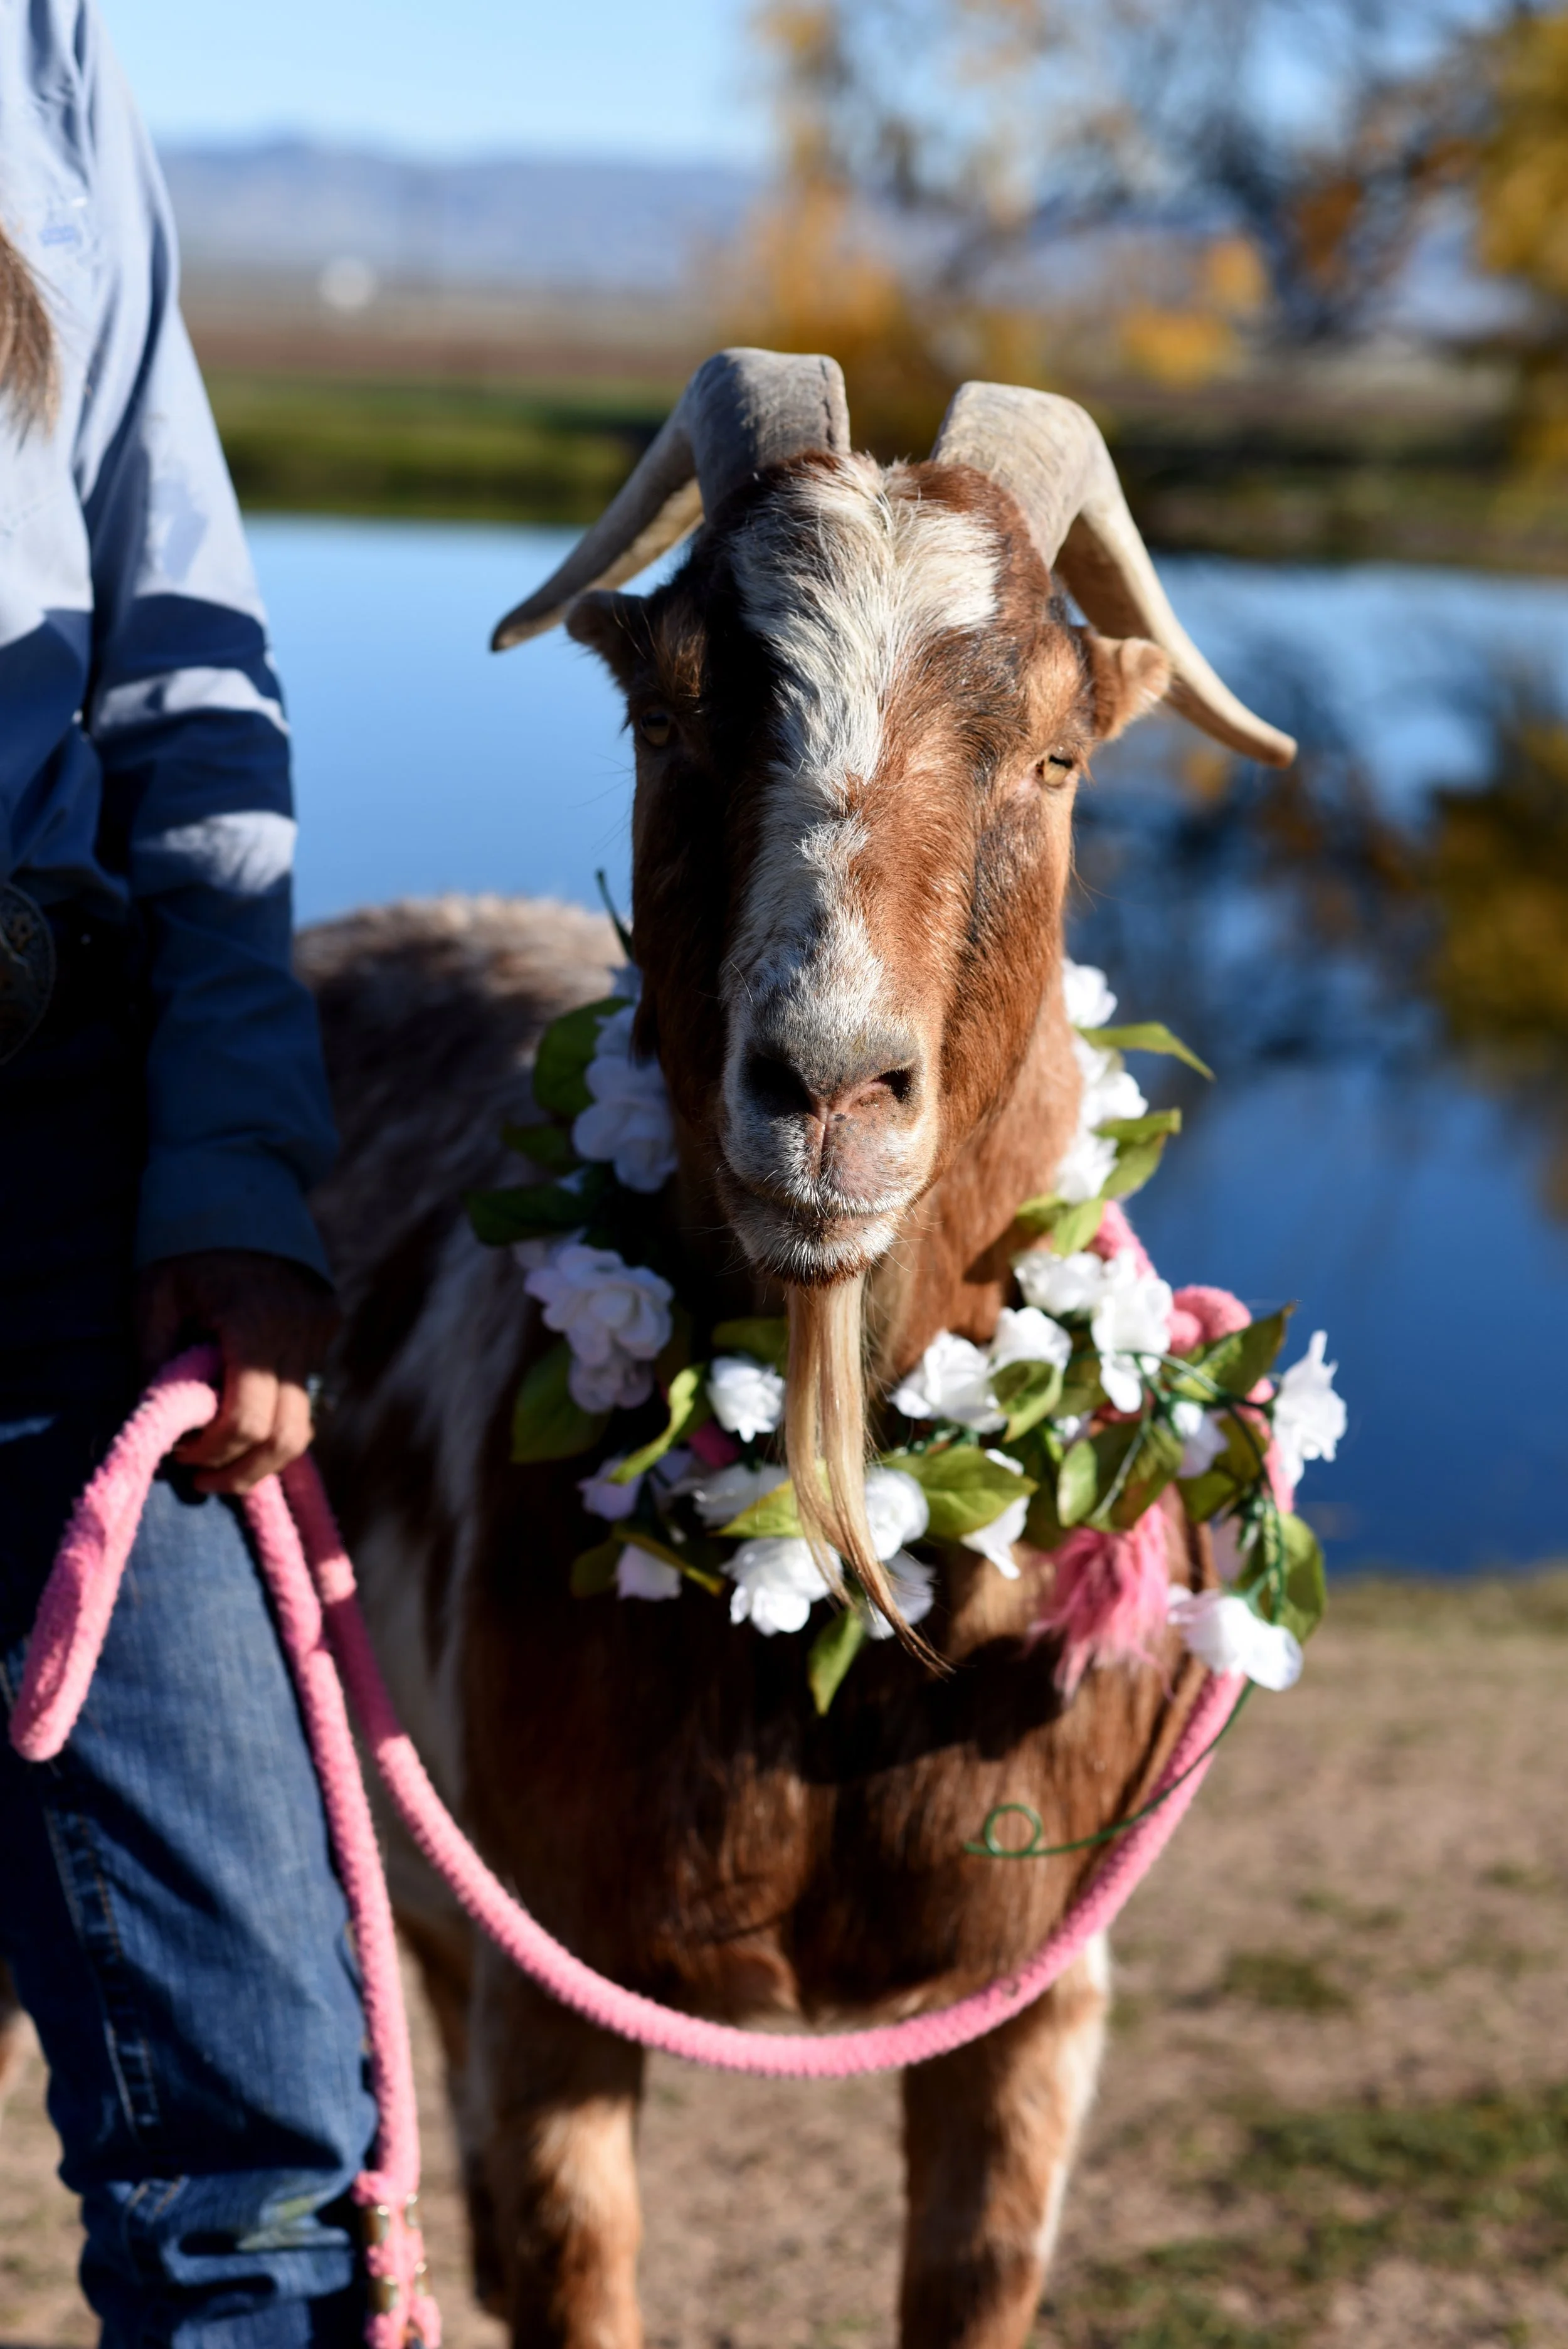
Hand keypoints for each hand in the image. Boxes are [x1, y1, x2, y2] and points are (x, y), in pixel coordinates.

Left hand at [136, 1249, 338, 1494]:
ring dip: (265, 1453)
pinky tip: (244, 1416)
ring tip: (226, 1463)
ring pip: (305, 1420)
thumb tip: (164, 1426)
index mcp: (254, 1322)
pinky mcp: (326, 1325)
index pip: (247, 1420)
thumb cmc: (183, 1246)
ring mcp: (319, 1328)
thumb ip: (157, 1363)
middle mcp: (299, 1330)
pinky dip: (276, 1415)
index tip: (183, 1458)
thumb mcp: (154, 1300)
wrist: (237, 1189)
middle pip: (287, 1434)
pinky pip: (306, 1389)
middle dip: (245, 1471)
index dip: (214, 1453)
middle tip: (205, 1481)